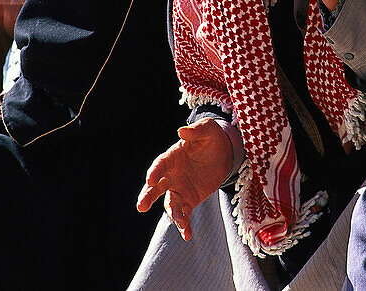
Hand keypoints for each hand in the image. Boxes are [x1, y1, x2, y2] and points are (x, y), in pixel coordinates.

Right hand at [136, 118, 233, 240]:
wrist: (224, 153)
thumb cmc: (212, 138)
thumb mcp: (208, 129)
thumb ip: (196, 130)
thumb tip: (182, 130)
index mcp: (173, 157)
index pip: (160, 164)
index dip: (154, 171)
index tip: (149, 179)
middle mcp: (171, 175)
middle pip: (156, 187)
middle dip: (148, 196)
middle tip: (141, 206)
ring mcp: (179, 189)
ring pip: (170, 203)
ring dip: (173, 214)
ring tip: (180, 221)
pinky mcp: (190, 200)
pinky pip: (185, 213)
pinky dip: (184, 225)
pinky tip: (187, 235)